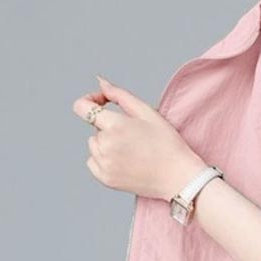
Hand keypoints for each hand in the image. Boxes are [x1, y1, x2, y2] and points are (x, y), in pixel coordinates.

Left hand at [73, 75, 206, 200]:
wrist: (178, 177)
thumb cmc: (167, 143)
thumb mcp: (148, 113)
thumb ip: (119, 95)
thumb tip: (100, 82)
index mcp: (115, 125)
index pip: (81, 107)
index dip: (90, 100)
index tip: (102, 103)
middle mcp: (105, 145)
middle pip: (95, 128)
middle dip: (110, 127)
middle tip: (135, 136)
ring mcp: (104, 163)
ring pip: (94, 144)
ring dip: (107, 143)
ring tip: (132, 150)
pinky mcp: (105, 178)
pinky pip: (93, 161)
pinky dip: (105, 159)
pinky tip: (126, 161)